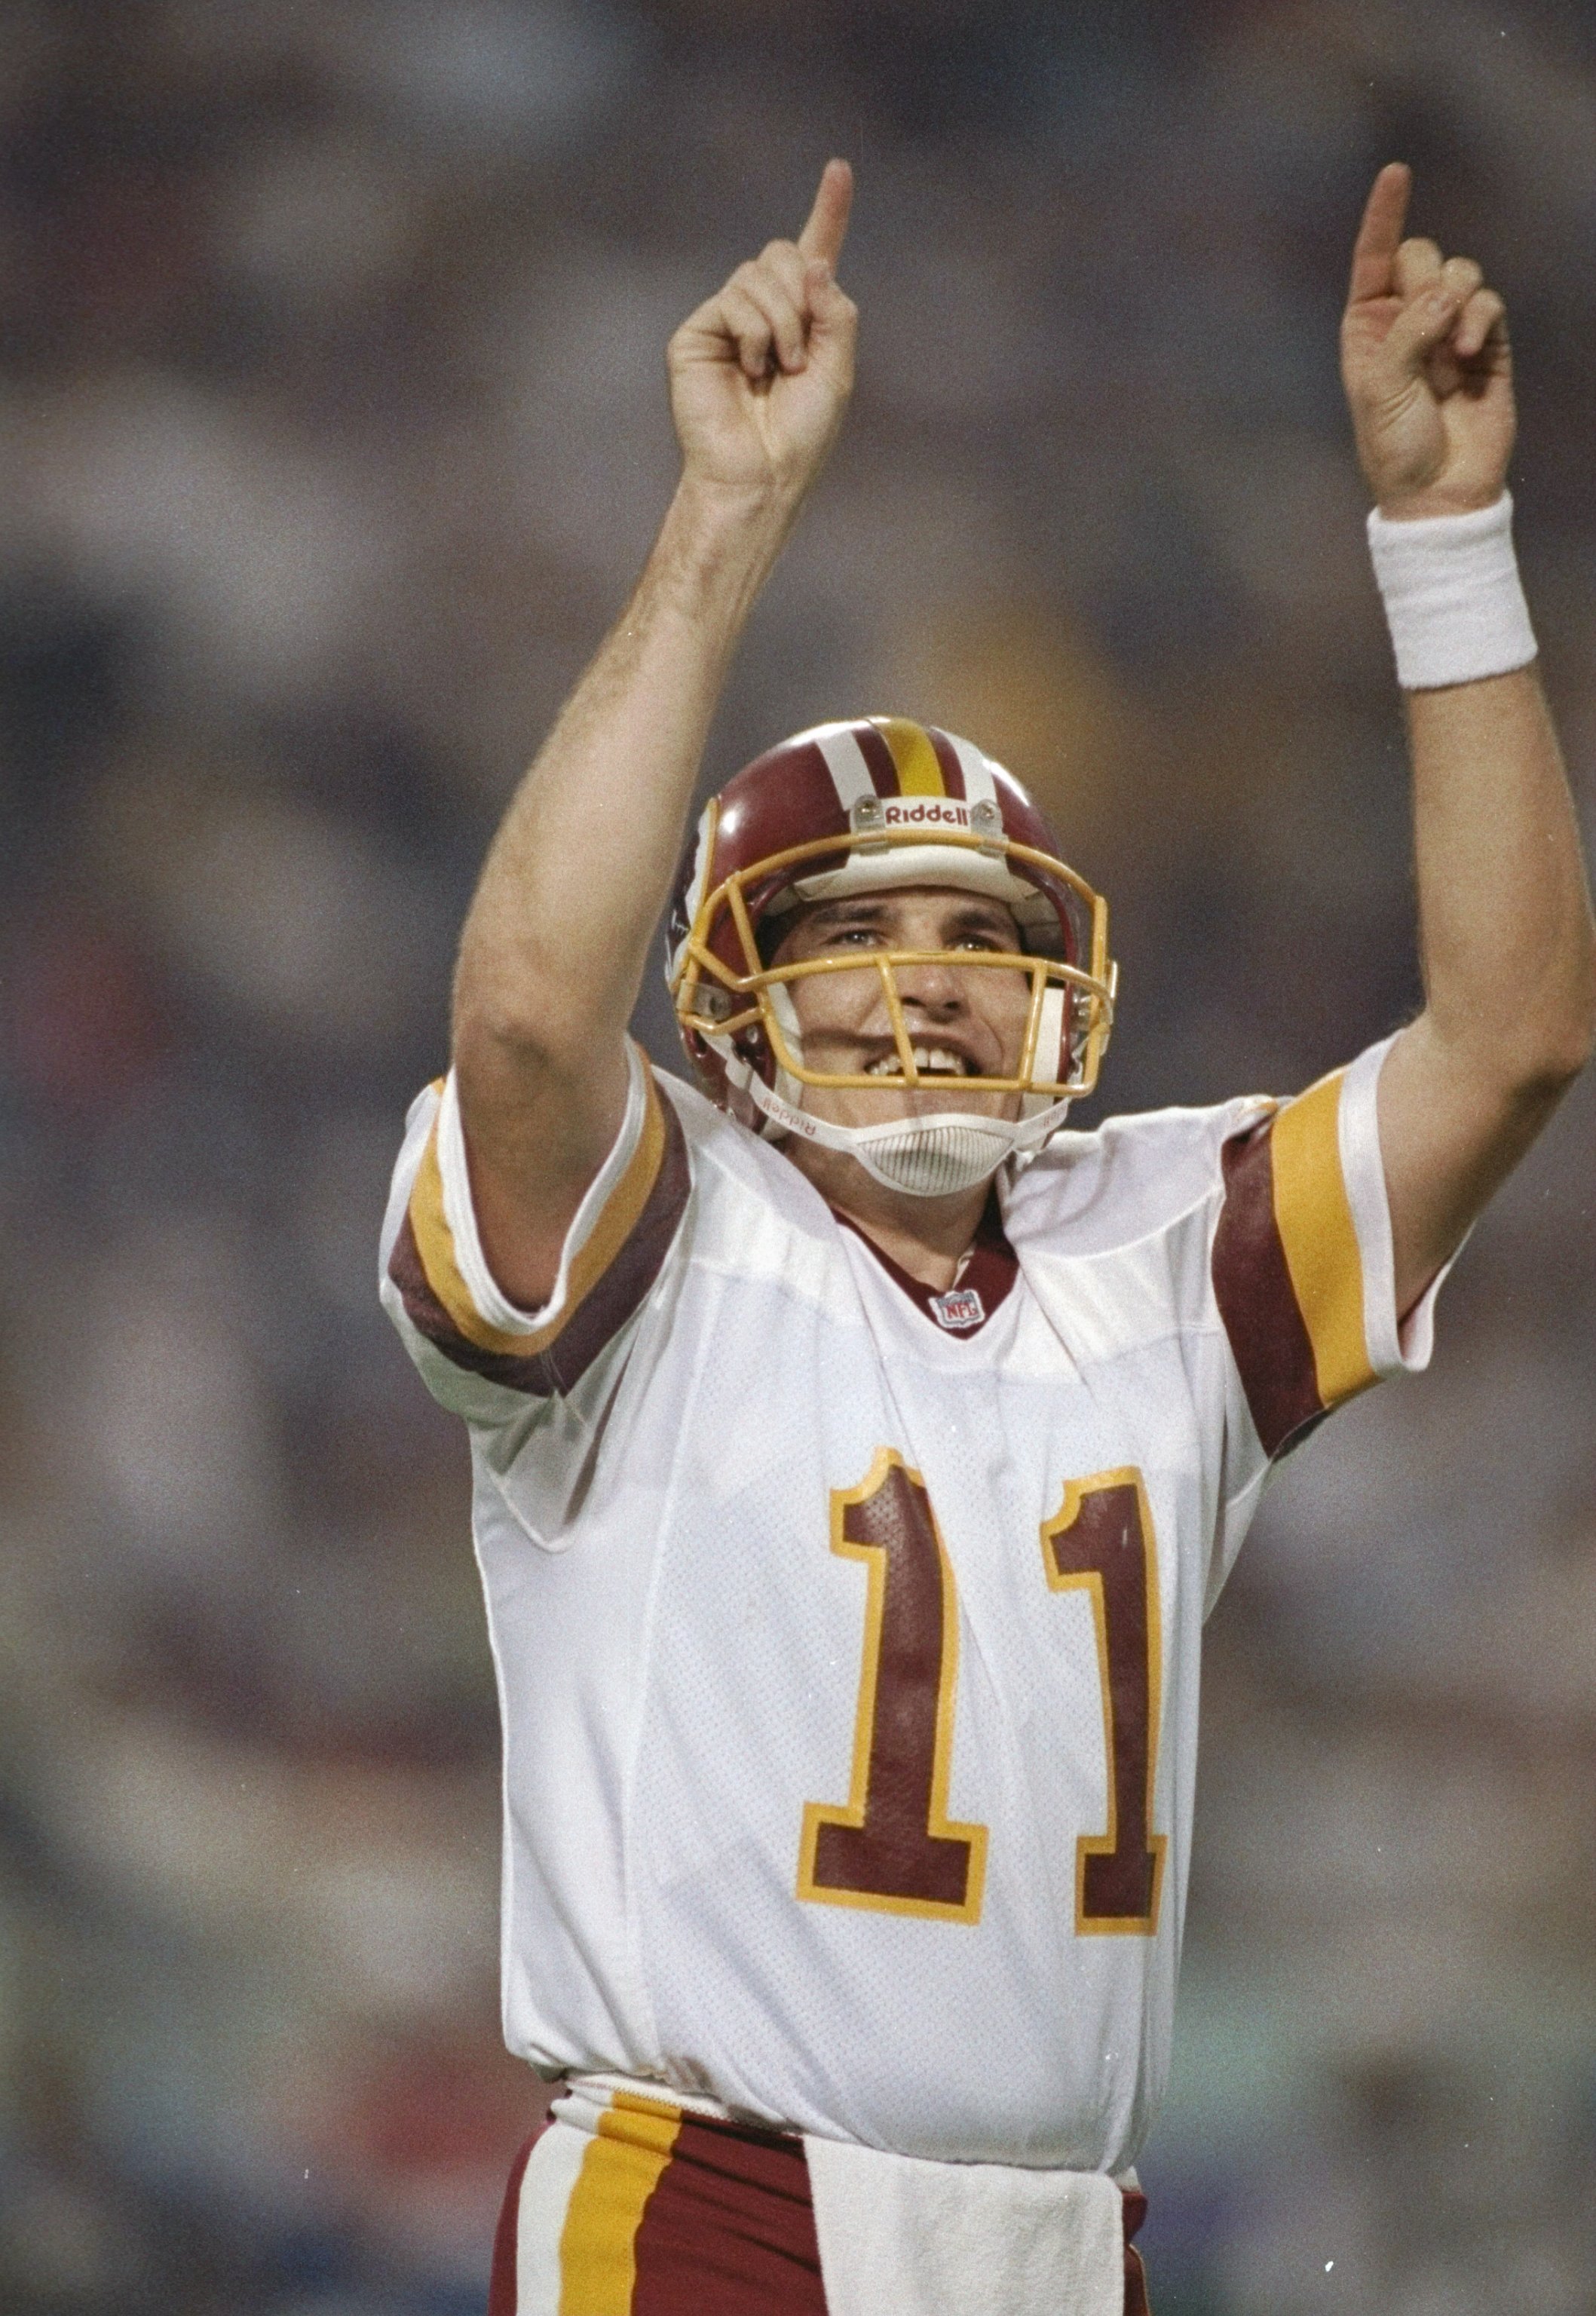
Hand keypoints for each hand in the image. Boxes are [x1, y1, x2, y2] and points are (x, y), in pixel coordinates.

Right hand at [667, 160, 856, 500]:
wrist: (760, 473)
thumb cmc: (800, 434)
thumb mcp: (838, 368)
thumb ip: (835, 309)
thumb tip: (810, 261)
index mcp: (802, 319)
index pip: (815, 255)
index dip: (829, 211)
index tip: (840, 168)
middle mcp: (761, 312)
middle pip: (783, 252)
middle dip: (801, 296)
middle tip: (801, 355)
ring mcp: (726, 319)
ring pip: (759, 272)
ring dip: (783, 321)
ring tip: (780, 369)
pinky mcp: (698, 333)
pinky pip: (734, 298)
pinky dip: (756, 333)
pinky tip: (752, 371)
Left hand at [1340, 163, 1514, 519]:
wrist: (1438, 491)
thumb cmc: (1395, 445)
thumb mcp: (1383, 386)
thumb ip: (1410, 329)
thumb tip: (1451, 290)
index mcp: (1366, 327)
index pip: (1374, 258)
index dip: (1384, 214)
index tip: (1396, 171)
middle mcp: (1406, 320)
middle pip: (1422, 255)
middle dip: (1425, 280)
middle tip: (1425, 328)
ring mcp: (1447, 329)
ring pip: (1460, 271)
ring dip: (1457, 300)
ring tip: (1452, 352)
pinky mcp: (1486, 343)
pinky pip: (1487, 301)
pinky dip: (1479, 318)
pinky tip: (1468, 353)